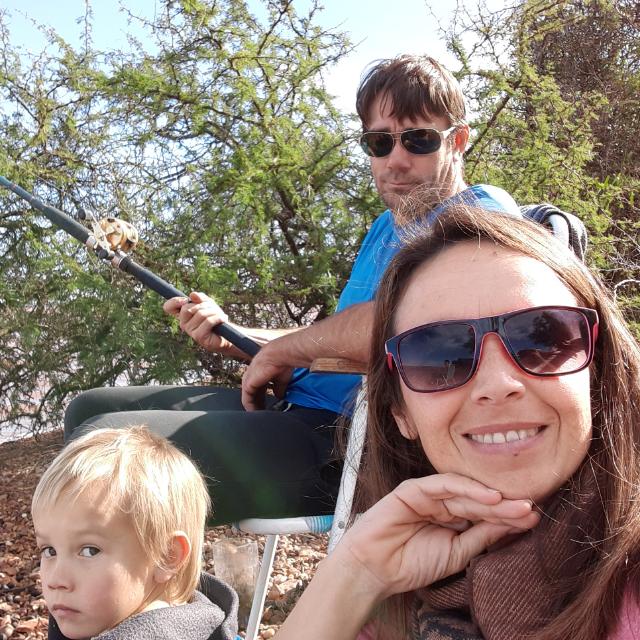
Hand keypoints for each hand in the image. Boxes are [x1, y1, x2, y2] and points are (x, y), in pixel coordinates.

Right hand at [163, 291, 231, 353]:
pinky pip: (208, 321)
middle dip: (204, 305)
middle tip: (214, 309)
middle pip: (187, 308)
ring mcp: (190, 331)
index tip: (185, 300)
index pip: (169, 307)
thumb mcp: (208, 305)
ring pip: (201, 314)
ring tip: (220, 316)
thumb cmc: (216, 319)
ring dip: (214, 312)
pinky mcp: (198, 336)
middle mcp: (184, 324)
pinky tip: (222, 320)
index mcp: (183, 315)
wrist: (227, 334)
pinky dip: (218, 318)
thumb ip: (200, 299)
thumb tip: (192, 295)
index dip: (174, 301)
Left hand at [241, 340, 293, 410]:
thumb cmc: (282, 363)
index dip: (263, 398)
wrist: (279, 355)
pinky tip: (255, 414)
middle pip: (253, 393)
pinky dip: (251, 408)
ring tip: (259, 416)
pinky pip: (247, 400)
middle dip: (258, 403)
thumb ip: (278, 388)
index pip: (259, 388)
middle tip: (263, 413)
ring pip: (249, 397)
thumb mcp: (281, 379)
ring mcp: (248, 379)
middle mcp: (252, 376)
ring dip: (254, 407)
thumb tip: (279, 396)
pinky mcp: (247, 384)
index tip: (268, 406)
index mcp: (260, 373)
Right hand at [335, 473, 539, 600]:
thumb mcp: (457, 553)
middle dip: (505, 506)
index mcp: (452, 519)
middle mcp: (442, 503)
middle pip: (478, 502)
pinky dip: (466, 488)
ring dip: (490, 498)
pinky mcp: (414, 488)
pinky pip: (442, 484)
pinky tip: (489, 497)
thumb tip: (515, 524)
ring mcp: (428, 494)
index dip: (508, 516)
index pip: (484, 514)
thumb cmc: (412, 564)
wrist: (375, 568)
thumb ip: (482, 536)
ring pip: (464, 492)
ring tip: (516, 503)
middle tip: (531, 507)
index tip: (535, 518)